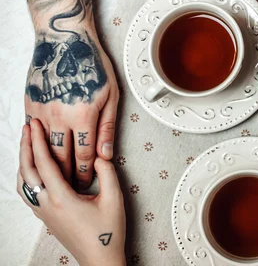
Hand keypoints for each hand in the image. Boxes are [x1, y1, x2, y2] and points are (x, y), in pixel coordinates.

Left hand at [17, 119, 125, 265]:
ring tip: (26, 144)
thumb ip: (107, 172)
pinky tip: (30, 171)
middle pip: (28, 171)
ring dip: (23, 161)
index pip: (44, 163)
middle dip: (25, 146)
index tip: (36, 125)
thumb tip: (101, 153)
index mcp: (62, 198)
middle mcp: (47, 205)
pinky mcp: (46, 217)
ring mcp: (44, 212)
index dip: (38, 141)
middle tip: (28, 127)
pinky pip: (28, 193)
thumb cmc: (108, 232)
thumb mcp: (114, 198)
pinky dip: (25, 176)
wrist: (100, 258)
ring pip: (24, 183)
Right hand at [25, 28, 119, 189]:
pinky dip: (37, 146)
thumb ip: (107, 127)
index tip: (85, 183)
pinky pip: (32, 133)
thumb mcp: (111, 95)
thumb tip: (105, 155)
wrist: (65, 40)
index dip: (84, 172)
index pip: (83, 155)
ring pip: (43, 149)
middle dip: (67, 175)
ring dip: (51, 165)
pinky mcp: (29, 105)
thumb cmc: (93, 65)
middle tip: (72, 187)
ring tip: (58, 176)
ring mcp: (41, 111)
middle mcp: (60, 117)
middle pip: (61, 158)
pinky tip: (43, 155)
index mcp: (84, 116)